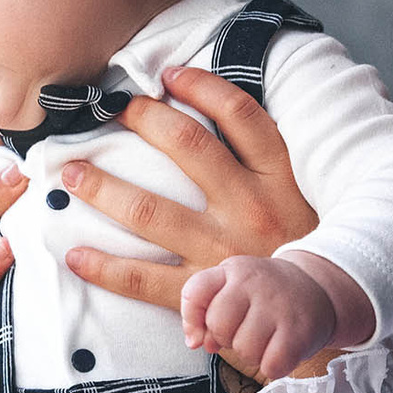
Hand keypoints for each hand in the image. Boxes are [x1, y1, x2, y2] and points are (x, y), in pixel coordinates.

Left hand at [57, 67, 319, 311]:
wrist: (322, 319)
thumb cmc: (308, 254)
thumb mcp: (303, 200)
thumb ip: (266, 167)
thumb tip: (220, 124)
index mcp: (278, 180)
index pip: (240, 115)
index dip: (202, 86)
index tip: (169, 74)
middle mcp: (249, 208)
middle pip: (188, 147)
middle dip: (144, 119)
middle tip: (110, 108)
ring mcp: (221, 252)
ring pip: (149, 210)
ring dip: (102, 188)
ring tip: (70, 173)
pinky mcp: (202, 293)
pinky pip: (141, 278)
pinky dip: (103, 266)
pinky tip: (74, 253)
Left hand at [180, 255, 338, 383]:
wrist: (318, 290)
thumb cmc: (266, 295)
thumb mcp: (234, 288)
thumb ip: (207, 311)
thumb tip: (197, 342)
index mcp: (233, 271)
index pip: (195, 292)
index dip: (191, 320)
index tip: (200, 336)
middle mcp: (255, 282)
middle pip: (219, 327)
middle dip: (227, 338)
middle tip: (246, 331)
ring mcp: (278, 305)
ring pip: (244, 351)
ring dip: (253, 354)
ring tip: (267, 339)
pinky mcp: (300, 331)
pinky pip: (270, 366)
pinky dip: (274, 367)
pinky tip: (281, 350)